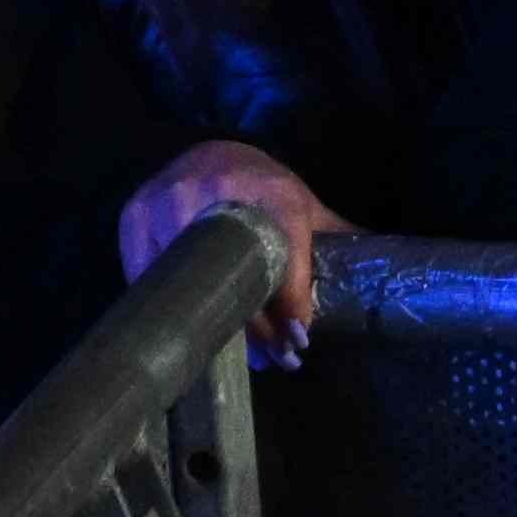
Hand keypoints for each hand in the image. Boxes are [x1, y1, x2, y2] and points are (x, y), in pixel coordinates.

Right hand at [117, 144, 342, 367]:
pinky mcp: (135, 219)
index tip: (297, 342)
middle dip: (254, 328)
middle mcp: (217, 192)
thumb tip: (382, 270)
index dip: (291, 303)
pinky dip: (170, 308)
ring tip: (235, 354)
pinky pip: (148, 279)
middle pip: (234, 277)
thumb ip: (335, 238)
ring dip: (210, 325)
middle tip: (271, 359)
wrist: (208, 156)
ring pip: (189, 284)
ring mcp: (169, 204)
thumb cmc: (262, 188)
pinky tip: (188, 330)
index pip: (284, 254)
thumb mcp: (302, 207)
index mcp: (271, 191)